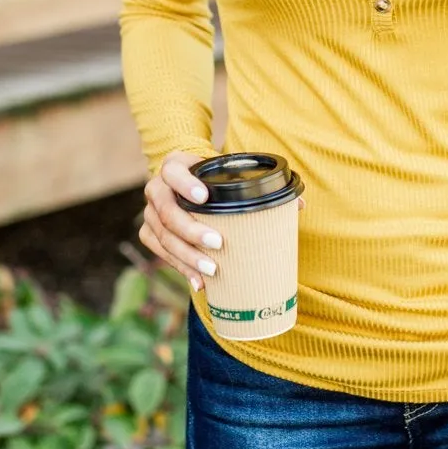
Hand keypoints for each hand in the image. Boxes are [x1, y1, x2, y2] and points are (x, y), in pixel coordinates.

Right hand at [138, 154, 305, 295]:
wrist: (188, 183)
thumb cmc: (213, 179)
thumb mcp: (228, 173)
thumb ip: (258, 184)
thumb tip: (297, 205)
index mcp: (174, 166)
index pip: (173, 171)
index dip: (185, 185)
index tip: (205, 197)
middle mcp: (156, 188)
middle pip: (167, 212)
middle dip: (191, 230)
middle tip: (218, 243)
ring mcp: (150, 213)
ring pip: (162, 237)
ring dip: (187, 256)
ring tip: (212, 270)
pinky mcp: (150, 233)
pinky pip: (160, 253)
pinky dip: (181, 268)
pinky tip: (199, 282)